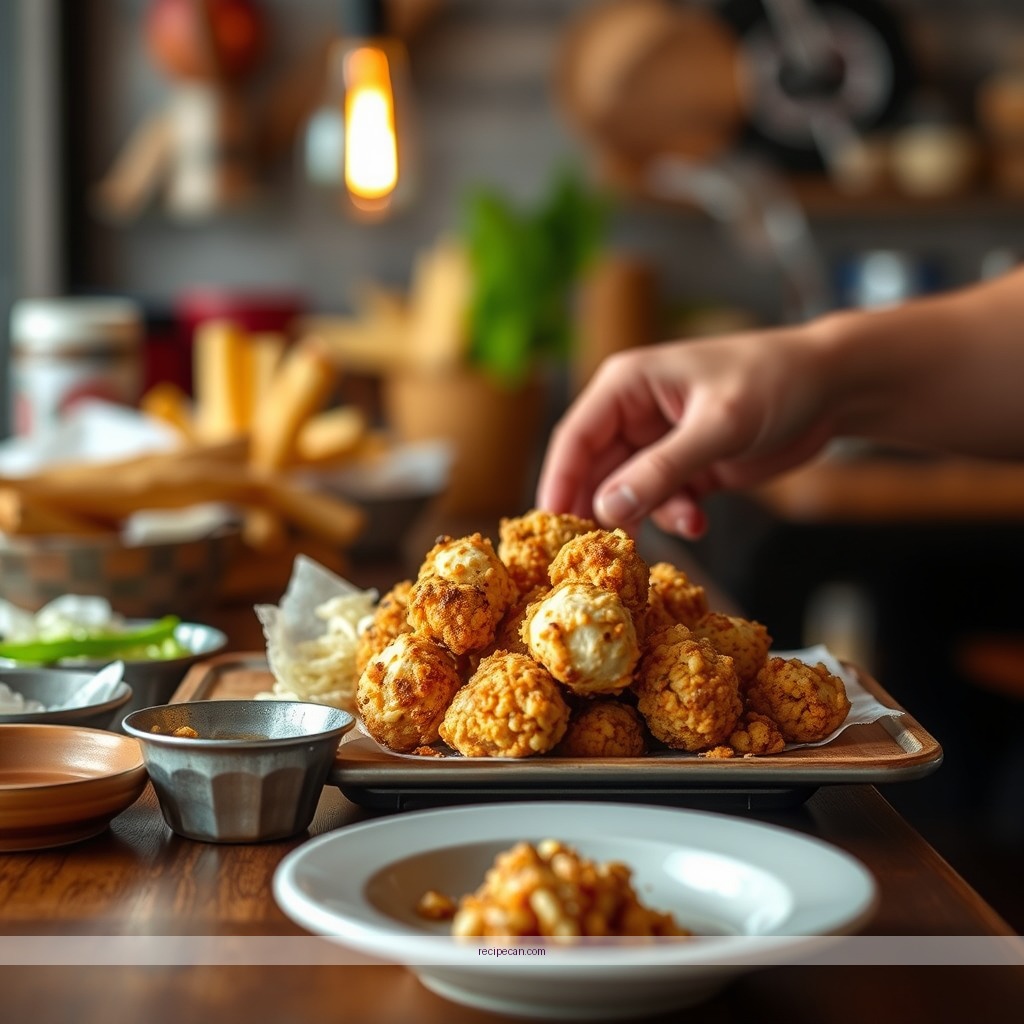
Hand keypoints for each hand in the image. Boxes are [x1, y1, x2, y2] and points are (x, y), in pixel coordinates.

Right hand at [536, 327, 838, 537]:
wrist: (833, 389)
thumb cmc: (775, 383)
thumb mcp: (718, 426)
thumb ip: (662, 470)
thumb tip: (605, 510)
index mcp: (628, 385)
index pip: (575, 437)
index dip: (559, 481)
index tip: (549, 526)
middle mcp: (634, 414)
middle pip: (594, 471)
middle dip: (601, 509)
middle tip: (600, 552)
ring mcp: (659, 444)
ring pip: (628, 492)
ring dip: (647, 515)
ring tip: (682, 523)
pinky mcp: (686, 468)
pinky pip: (661, 502)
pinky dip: (675, 516)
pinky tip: (699, 520)